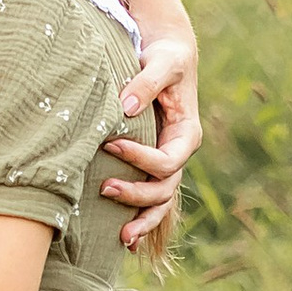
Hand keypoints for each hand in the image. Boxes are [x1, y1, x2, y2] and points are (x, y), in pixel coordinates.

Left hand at [102, 26, 200, 250]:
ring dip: (142, 218)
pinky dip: (139, 216)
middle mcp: (179, 152)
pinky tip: (122, 237)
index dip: (141, 158)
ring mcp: (165, 160)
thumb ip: (146, 83)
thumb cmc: (164, 55)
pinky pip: (149, 196)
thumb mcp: (160, 62)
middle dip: (138, 194)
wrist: (165, 52)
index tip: (112, 144)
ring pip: (160, 201)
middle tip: (104, 188)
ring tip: (121, 235)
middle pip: (165, 188)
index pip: (168, 159)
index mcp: (187, 133)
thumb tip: (127, 109)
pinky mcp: (149, 162)